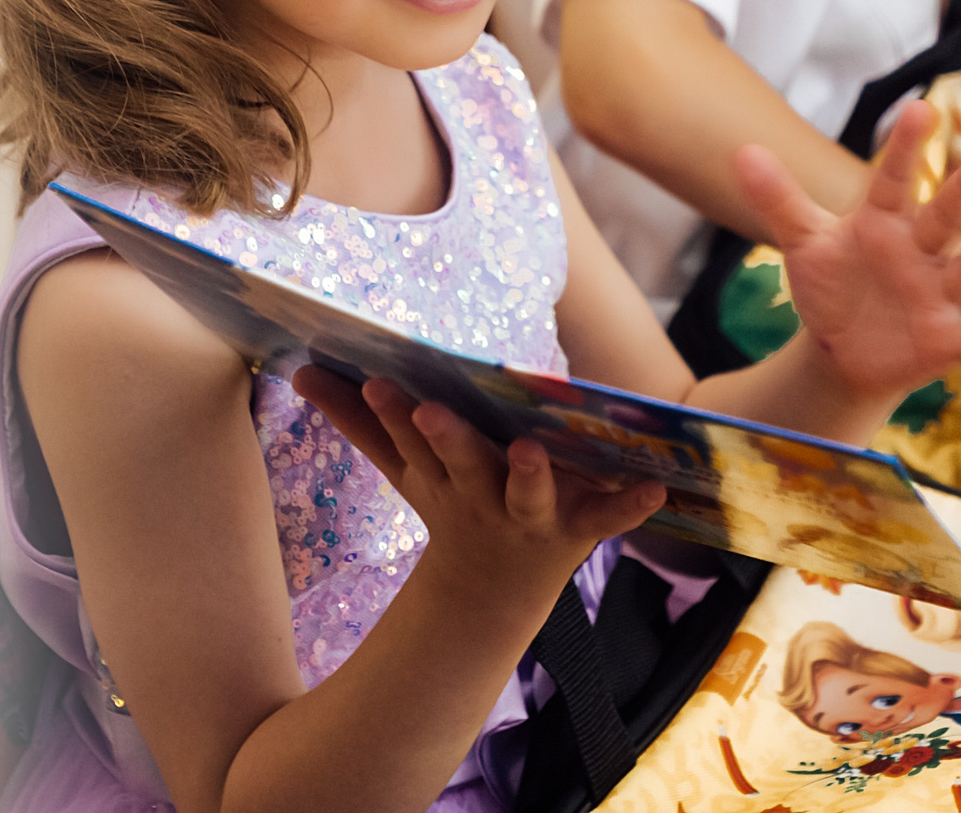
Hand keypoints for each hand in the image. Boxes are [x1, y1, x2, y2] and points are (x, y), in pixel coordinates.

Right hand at [291, 369, 663, 595]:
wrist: (495, 588)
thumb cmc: (452, 501)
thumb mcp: (403, 467)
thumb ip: (357, 419)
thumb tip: (301, 370)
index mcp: (440, 474)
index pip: (410, 441)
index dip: (393, 413)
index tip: (378, 381)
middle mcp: (483, 494)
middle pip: (463, 464)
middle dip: (447, 439)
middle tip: (429, 410)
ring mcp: (532, 514)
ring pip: (528, 493)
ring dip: (529, 474)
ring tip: (531, 448)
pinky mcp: (580, 531)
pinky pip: (608, 520)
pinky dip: (631, 507)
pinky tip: (659, 487)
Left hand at [735, 100, 960, 406]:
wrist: (843, 348)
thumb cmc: (833, 284)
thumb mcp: (804, 241)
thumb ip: (779, 198)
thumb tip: (741, 150)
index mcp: (884, 221)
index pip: (894, 179)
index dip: (904, 147)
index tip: (919, 107)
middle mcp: (920, 251)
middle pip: (943, 218)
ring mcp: (937, 294)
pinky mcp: (946, 340)